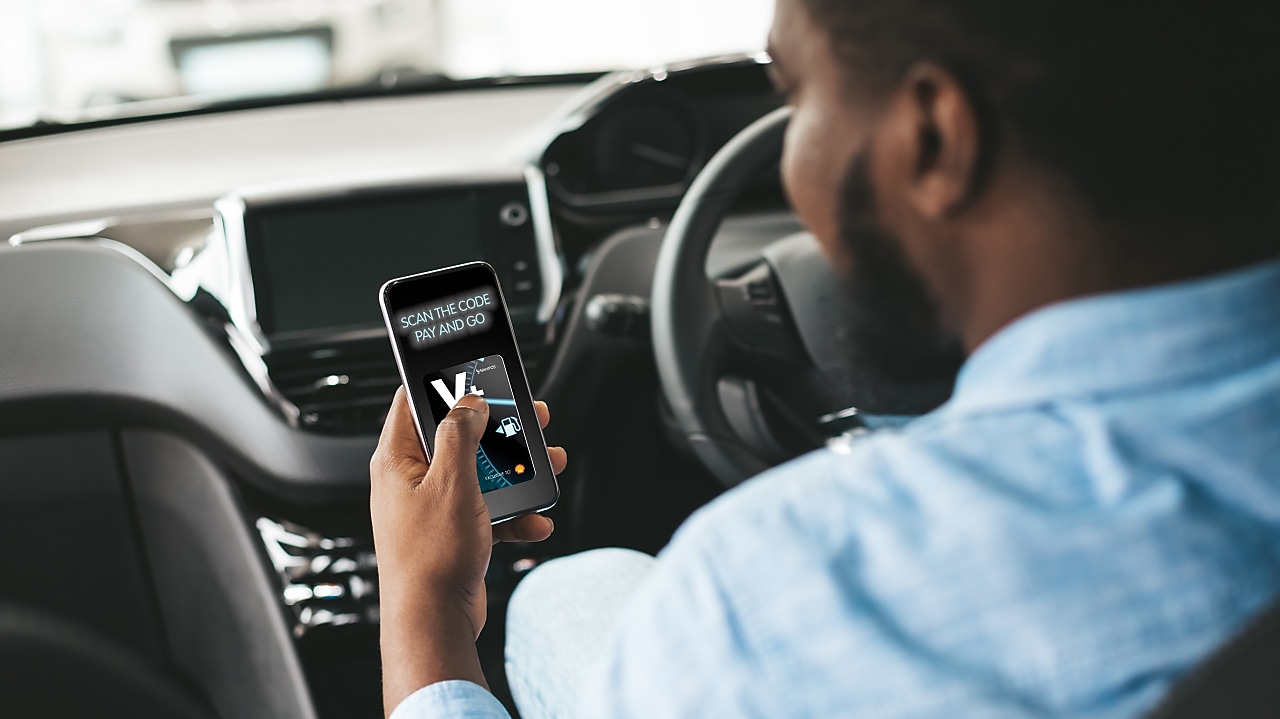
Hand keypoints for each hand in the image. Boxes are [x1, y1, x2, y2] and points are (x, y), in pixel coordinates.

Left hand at [371, 388, 565, 714]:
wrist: (433, 624)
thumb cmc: (430, 557)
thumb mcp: (452, 482)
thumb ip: (461, 435)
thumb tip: (469, 403)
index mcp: (398, 459)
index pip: (414, 401)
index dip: (446, 383)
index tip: (477, 372)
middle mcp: (412, 480)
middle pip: (459, 437)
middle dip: (498, 430)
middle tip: (530, 417)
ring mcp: (433, 508)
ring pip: (480, 474)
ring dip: (516, 472)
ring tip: (547, 466)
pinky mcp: (454, 534)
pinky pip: (489, 512)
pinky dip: (514, 514)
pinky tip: (535, 522)